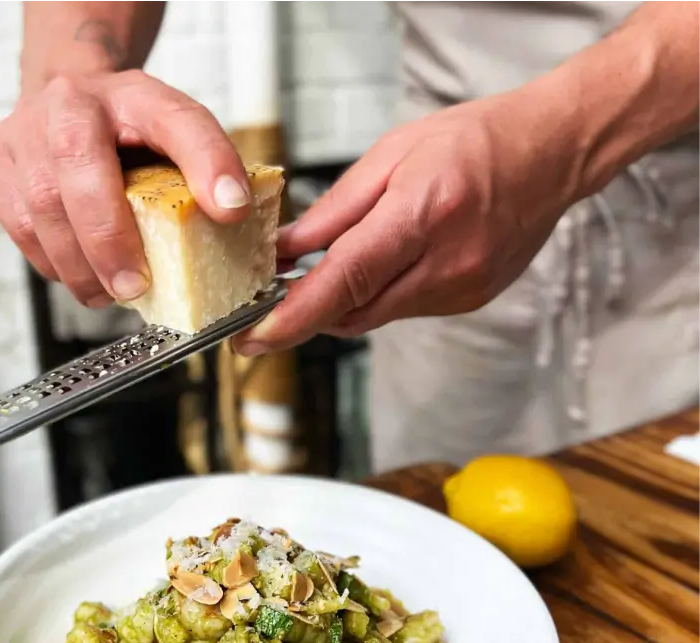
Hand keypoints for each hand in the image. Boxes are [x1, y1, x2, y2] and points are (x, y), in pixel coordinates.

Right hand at [0, 70, 250, 307]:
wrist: (66, 102)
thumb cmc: (126, 131)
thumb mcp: (177, 138)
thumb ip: (207, 167)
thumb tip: (232, 211)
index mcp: (133, 94)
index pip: (177, 121)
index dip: (206, 163)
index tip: (231, 209)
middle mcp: (69, 103)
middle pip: (80, 171)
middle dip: (108, 242)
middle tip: (134, 286)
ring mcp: (22, 132)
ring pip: (41, 211)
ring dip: (79, 267)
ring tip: (110, 290)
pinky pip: (20, 228)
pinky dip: (54, 263)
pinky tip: (81, 272)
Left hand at [233, 93, 582, 354]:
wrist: (552, 153)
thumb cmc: (474, 141)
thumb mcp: (391, 156)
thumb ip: (335, 212)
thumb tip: (284, 250)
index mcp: (423, 215)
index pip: (345, 281)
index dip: (294, 316)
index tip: (254, 337)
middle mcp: (446, 263)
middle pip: (353, 311)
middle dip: (305, 313)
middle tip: (265, 305)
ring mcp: (462, 289)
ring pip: (374, 316)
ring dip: (339, 302)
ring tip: (321, 273)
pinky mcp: (469, 300)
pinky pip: (402, 310)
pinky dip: (375, 296)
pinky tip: (377, 267)